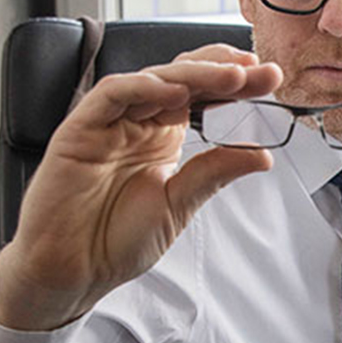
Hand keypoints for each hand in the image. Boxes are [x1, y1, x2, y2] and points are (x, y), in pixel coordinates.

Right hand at [0, 44, 282, 329]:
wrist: (72, 271)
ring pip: (152, 80)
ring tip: (232, 76)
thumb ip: (213, 173)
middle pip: (182, 80)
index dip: (235, 86)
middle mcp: (137, 123)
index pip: (202, 97)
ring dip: (193, 74)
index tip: (269, 81)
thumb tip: (262, 154)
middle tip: (260, 71)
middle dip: (224, 72)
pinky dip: (142, 87)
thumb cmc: (114, 241)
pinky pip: (111, 95)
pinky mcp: (80, 129)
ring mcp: (108, 123)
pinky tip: (174, 90)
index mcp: (161, 137)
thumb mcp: (179, 205)